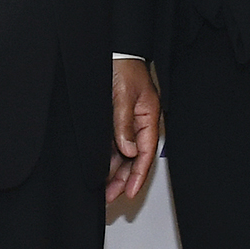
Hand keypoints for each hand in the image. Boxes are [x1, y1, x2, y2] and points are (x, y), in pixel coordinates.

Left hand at [107, 58, 161, 203]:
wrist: (115, 51)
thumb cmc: (124, 68)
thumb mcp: (122, 95)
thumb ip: (124, 123)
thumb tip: (128, 150)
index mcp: (149, 118)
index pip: (145, 154)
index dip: (138, 175)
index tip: (129, 192)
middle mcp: (141, 124)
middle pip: (135, 159)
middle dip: (123, 180)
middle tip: (110, 197)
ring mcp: (130, 123)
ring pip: (124, 155)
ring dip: (115, 172)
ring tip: (103, 190)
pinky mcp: (117, 120)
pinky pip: (115, 145)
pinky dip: (109, 159)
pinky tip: (101, 170)